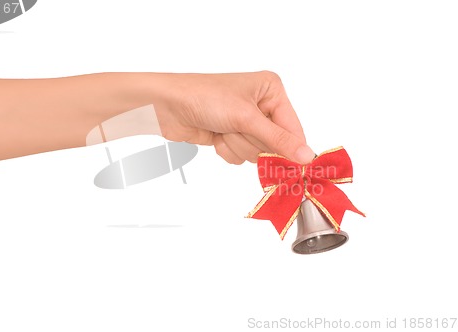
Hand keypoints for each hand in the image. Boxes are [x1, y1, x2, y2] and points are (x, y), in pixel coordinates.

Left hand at [154, 71, 314, 163]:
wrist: (166, 105)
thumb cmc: (205, 97)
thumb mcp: (246, 117)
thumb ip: (277, 140)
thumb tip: (307, 156)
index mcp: (271, 90)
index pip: (293, 128)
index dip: (290, 149)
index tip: (292, 168)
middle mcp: (261, 105)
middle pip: (274, 144)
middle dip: (252, 141)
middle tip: (236, 129)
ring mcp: (244, 122)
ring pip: (255, 152)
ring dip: (237, 145)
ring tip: (222, 128)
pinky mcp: (230, 135)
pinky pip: (239, 156)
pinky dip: (227, 149)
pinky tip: (215, 136)